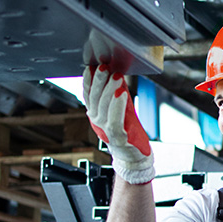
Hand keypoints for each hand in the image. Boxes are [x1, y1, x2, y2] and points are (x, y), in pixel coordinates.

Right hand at [83, 65, 154, 184]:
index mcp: (95, 114)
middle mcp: (96, 121)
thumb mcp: (120, 110)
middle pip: (95, 98)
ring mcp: (105, 129)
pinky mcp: (117, 136)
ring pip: (104, 106)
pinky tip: (121, 94)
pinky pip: (114, 119)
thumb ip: (116, 95)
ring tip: (116, 76)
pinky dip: (117, 105)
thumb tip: (116, 75)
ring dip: (110, 89)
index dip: (88, 80)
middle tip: (104, 67)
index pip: (88, 94)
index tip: (92, 66)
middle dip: (99, 80)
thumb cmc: (128, 132)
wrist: (134, 155)